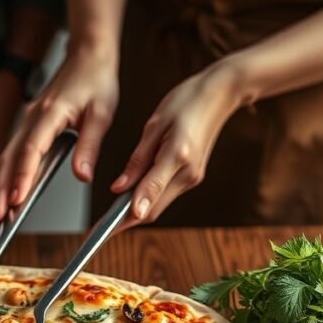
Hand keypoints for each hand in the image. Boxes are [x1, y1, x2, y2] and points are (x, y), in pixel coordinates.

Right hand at [0, 45, 118, 222]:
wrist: (87, 55)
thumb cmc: (95, 80)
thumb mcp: (102, 114)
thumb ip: (89, 146)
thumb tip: (82, 175)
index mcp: (50, 113)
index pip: (32, 149)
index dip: (23, 176)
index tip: (18, 199)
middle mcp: (32, 117)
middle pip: (10, 158)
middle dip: (2, 190)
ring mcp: (27, 120)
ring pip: (7, 157)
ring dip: (0, 186)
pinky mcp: (29, 125)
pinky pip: (13, 152)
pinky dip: (8, 174)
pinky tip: (8, 192)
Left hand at [112, 61, 242, 225]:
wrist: (220, 94)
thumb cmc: (187, 101)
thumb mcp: (154, 126)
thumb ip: (137, 161)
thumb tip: (119, 188)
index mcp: (176, 157)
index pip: (147, 197)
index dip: (124, 218)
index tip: (105, 229)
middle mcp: (189, 174)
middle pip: (153, 209)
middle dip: (127, 219)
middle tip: (102, 225)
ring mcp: (194, 177)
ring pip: (160, 204)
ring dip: (138, 210)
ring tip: (113, 210)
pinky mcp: (194, 175)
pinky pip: (167, 194)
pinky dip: (150, 198)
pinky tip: (135, 194)